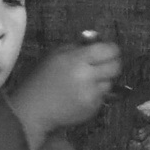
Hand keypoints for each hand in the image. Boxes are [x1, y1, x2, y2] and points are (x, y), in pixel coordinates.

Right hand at [6, 37, 123, 139]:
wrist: (33, 109)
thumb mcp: (55, 55)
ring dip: (102, 80)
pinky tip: (80, 95)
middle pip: (116, 67)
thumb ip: (77, 47)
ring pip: (110, 83)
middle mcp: (87, 77)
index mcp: (77, 59)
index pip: (109, 50)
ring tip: (86, 82)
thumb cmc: (41, 78)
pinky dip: (95, 94)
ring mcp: (91, 95)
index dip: (112, 49)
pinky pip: (102, 97)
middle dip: (113, 64)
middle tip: (104, 64)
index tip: (108, 50)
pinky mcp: (92, 109)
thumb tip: (97, 40)